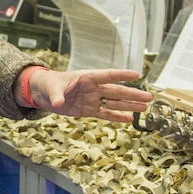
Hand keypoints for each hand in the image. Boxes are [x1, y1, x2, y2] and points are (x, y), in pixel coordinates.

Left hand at [28, 68, 151, 122]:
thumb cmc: (48, 84)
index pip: (108, 75)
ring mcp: (92, 99)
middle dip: (133, 94)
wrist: (43, 93)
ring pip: (114, 102)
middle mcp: (93, 88)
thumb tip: (58, 102)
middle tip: (149, 97)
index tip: (137, 74)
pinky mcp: (88, 110)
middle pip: (116, 91)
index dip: (122, 74)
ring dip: (129, 105)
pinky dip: (116, 116)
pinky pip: (105, 113)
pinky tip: (129, 119)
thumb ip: (56, 95)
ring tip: (144, 108)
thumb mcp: (51, 88)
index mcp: (87, 77)